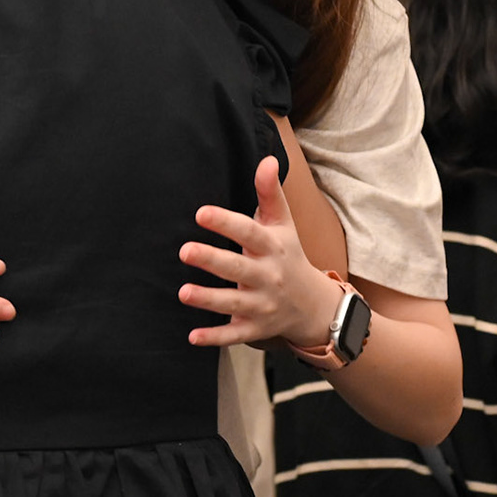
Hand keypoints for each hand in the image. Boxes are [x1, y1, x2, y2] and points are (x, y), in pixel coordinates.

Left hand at [177, 155, 342, 348]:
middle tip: (184, 250)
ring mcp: (263, 305)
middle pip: (239, 269)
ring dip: (209, 299)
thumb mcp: (283, 224)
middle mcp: (268, 276)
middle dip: (213, 260)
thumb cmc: (288, 255)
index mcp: (272, 247)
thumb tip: (266, 158)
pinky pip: (234, 335)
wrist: (313, 305)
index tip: (201, 213)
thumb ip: (270, 193)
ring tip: (183, 292)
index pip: (249, 232)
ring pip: (234, 303)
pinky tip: (192, 336)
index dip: (226, 222)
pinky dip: (214, 338)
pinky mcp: (255, 328)